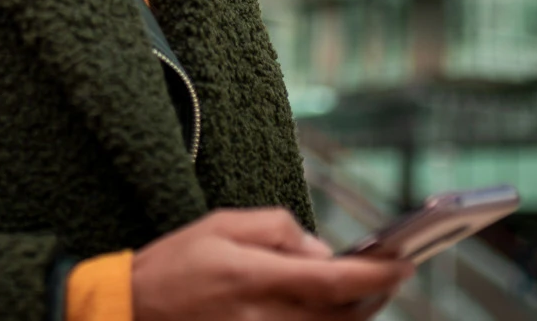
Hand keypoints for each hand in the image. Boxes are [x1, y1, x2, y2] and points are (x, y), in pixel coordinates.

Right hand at [130, 208, 413, 320]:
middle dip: (374, 295)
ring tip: (363, 289)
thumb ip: (276, 228)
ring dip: (355, 313)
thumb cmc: (175, 264)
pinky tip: (329, 308)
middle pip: (344, 316)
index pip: (335, 280)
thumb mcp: (221, 224)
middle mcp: (265, 317)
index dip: (377, 274)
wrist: (133, 309)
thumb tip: (319, 248)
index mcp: (255, 277)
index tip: (403, 262)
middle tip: (390, 274)